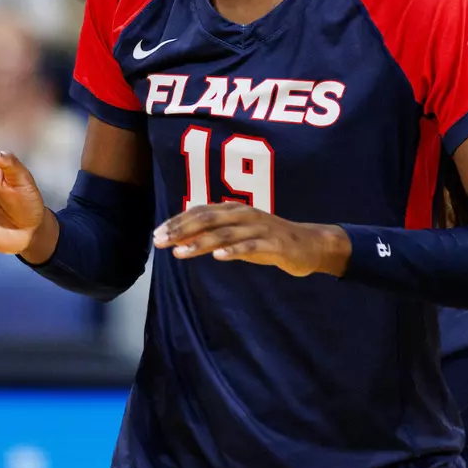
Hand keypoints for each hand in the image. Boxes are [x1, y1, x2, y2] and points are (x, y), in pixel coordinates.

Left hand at [154, 203, 349, 277]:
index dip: (177, 221)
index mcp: (235, 210)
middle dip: (182, 229)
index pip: (200, 212)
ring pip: (225, 233)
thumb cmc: (269, 240)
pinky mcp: (274, 243)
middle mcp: (245, 214)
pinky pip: (251, 245)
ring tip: (180, 252)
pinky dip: (234, 250)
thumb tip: (181, 240)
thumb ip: (214, 235)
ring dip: (200, 242)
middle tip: (160, 242)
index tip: (157, 234)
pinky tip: (218, 257)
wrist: (309, 245)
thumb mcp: (239, 236)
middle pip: (208, 218)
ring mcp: (260, 227)